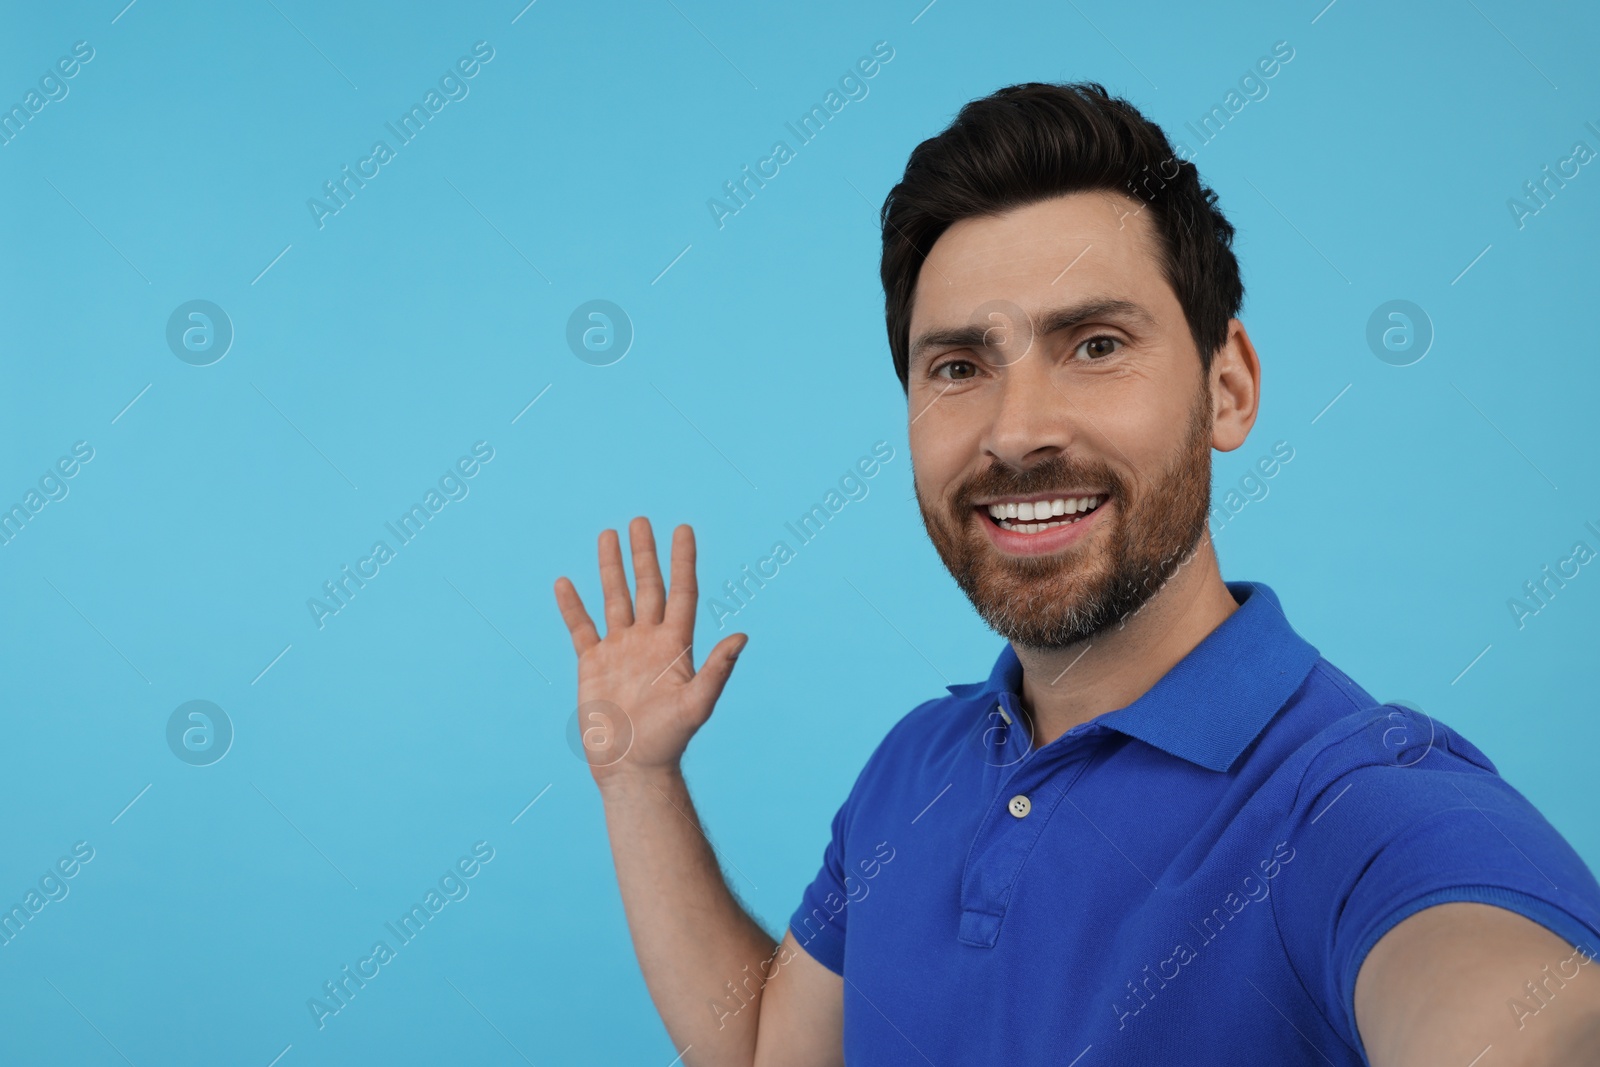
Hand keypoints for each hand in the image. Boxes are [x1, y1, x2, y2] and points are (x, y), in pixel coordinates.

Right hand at [553, 518, 747, 784]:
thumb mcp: (698, 704)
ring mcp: (619, 650)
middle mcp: (648, 641)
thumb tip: (742, 636)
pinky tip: (565, 582)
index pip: (681, 591)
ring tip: (607, 535)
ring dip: (611, 568)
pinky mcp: (593, 664)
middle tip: (640, 521)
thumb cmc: (669, 740)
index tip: (682, 529)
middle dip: (644, 554)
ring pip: (614, 599)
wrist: (632, 767)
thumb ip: (717, 669)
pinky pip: (580, 627)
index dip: (682, 560)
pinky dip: (572, 605)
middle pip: (647, 587)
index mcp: (675, 645)